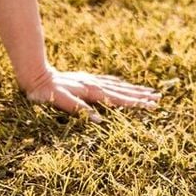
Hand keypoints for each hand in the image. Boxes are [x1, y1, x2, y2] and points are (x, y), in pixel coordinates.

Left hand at [21, 66, 161, 115]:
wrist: (36, 75)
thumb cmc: (46, 92)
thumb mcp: (60, 102)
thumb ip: (79, 110)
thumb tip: (98, 120)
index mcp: (91, 92)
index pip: (119, 99)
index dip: (136, 103)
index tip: (152, 106)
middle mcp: (94, 84)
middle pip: (123, 91)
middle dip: (141, 96)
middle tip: (159, 98)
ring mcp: (91, 80)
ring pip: (118, 85)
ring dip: (134, 89)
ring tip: (148, 91)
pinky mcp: (86, 79)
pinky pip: (108, 81)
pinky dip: (120, 84)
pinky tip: (123, 84)